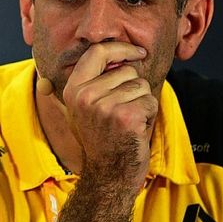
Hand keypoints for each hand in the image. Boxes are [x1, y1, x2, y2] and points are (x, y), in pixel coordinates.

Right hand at [61, 42, 156, 183]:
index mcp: (72, 90)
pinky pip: (150, 101)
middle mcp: (84, 96)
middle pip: (126, 70)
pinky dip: (149, 114)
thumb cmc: (102, 138)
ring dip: (141, 102)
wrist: (108, 174)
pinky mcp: (125, 117)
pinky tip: (136, 129)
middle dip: (133, 87)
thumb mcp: (83, 108)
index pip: (97, 52)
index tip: (137, 52)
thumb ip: (90, 81)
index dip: (121, 48)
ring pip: (140, 85)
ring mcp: (104, 107)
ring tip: (128, 120)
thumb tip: (109, 51)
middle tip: (121, 111)